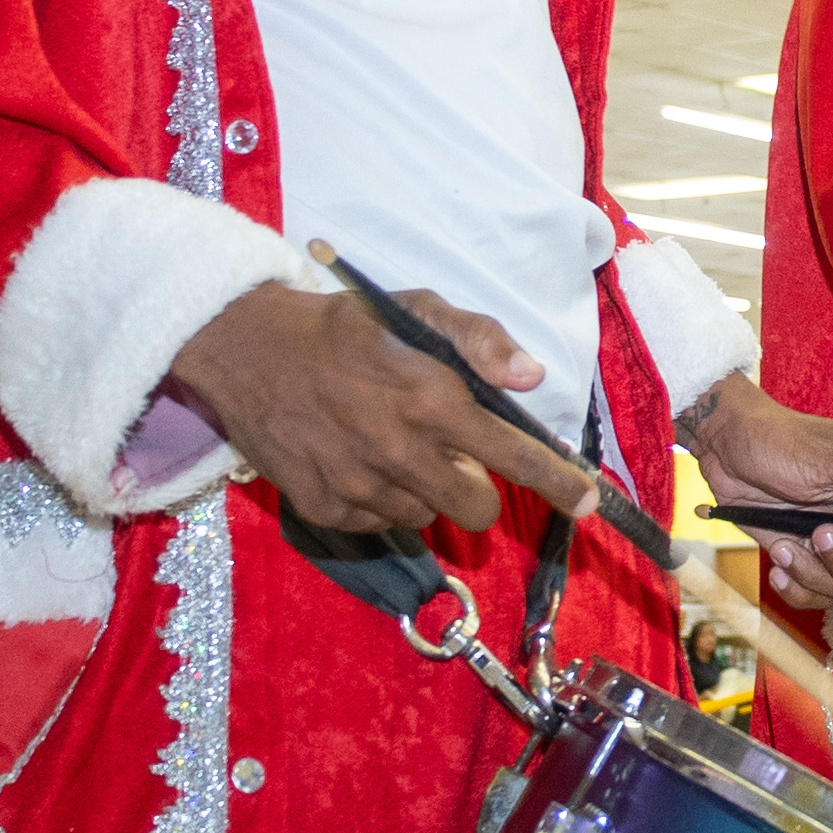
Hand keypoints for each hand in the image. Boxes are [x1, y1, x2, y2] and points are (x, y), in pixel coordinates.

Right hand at [166, 282, 598, 538]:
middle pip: (475, 509)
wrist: (245, 349)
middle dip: (477, 489)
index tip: (587, 504)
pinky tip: (357, 458)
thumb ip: (477, 340)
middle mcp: (400, 452)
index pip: (514, 458)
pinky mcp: (325, 509)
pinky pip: (380, 523)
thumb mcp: (413, 310)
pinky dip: (380, 499)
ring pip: (426, 516)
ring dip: (424, 490)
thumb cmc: (342, 326)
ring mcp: (359, 487)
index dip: (559, 484)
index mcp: (431, 401)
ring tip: (391, 446)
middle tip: (453, 455)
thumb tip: (530, 377)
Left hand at [676, 380, 832, 613]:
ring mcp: (831, 549)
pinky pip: (812, 597)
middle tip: (818, 533)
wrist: (728, 447)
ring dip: (814, 576)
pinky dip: (795, 589)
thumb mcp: (832, 456)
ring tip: (784, 545)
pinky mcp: (801, 561)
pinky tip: (777, 563)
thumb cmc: (783, 440)